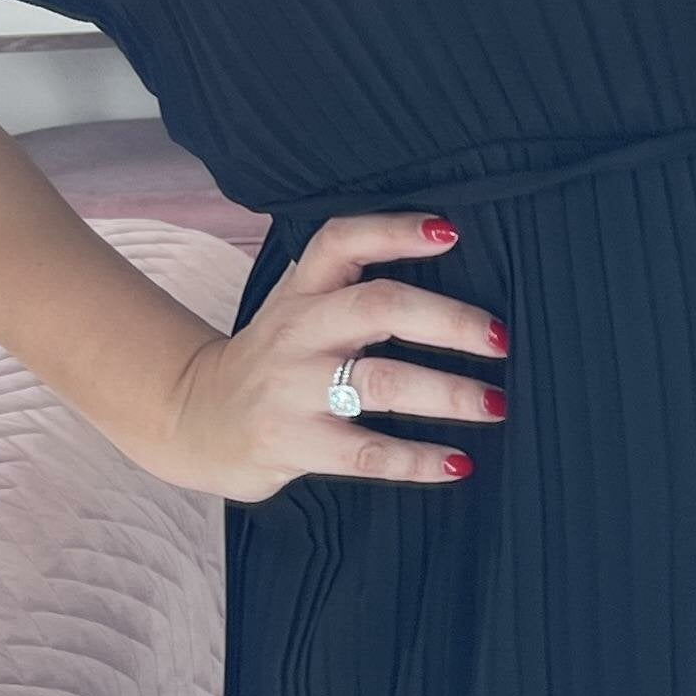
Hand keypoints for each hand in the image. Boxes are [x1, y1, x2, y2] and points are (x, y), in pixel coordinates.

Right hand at [158, 210, 508, 496]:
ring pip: (383, 383)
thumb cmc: (271, 361)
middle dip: (448, 321)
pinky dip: (419, 460)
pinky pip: (368, 452)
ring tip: (496, 404)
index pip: (343, 241)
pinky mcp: (294, 442)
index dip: (395, 231)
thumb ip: (350, 288)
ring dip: (449, 394)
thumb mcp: (296, 309)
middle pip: (379, 307)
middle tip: (500, 340)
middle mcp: (298, 332)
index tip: (451, 233)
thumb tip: (447, 268)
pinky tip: (458, 463)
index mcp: (302, 291)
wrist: (195, 418)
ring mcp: (293, 388)